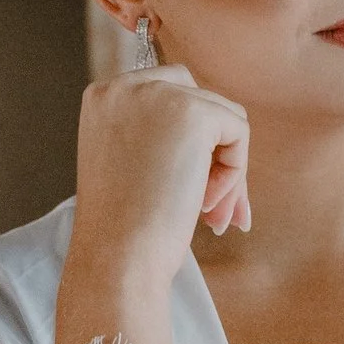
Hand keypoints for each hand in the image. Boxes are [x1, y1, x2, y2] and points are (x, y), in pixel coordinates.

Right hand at [68, 64, 251, 304]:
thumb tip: (227, 131)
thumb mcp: (131, 165)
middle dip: (214, 151)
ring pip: (224, 118)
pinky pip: (239, 132)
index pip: (169, 92)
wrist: (116, 257)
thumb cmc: (124, 228)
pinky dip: (235, 174)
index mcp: (104, 97)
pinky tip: (206, 206)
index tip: (186, 186)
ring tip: (210, 214)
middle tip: (212, 206)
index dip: (190, 140)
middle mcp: (126, 87)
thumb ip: (162, 136)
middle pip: (200, 99)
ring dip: (227, 171)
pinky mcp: (193, 112)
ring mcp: (158, 94)